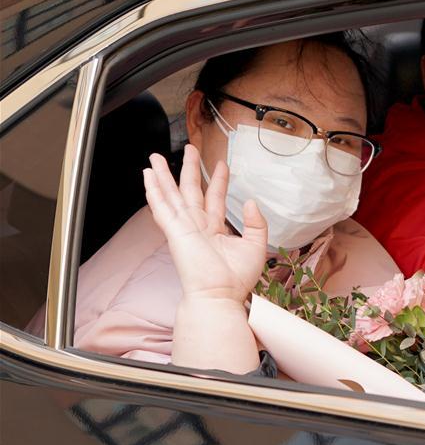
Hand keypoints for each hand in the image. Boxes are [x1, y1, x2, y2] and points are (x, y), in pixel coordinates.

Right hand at [143, 145, 266, 305]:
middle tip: (188, 148)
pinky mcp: (174, 232)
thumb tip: (251, 201)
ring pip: (172, 195)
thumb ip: (256, 223)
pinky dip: (153, 191)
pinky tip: (148, 177)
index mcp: (216, 230)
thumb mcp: (256, 245)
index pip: (216, 198)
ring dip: (164, 176)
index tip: (222, 165)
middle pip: (191, 191)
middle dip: (189, 169)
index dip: (219, 180)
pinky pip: (161, 207)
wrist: (221, 296)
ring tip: (156, 157)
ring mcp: (184, 228)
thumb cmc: (236, 279)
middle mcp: (198, 226)